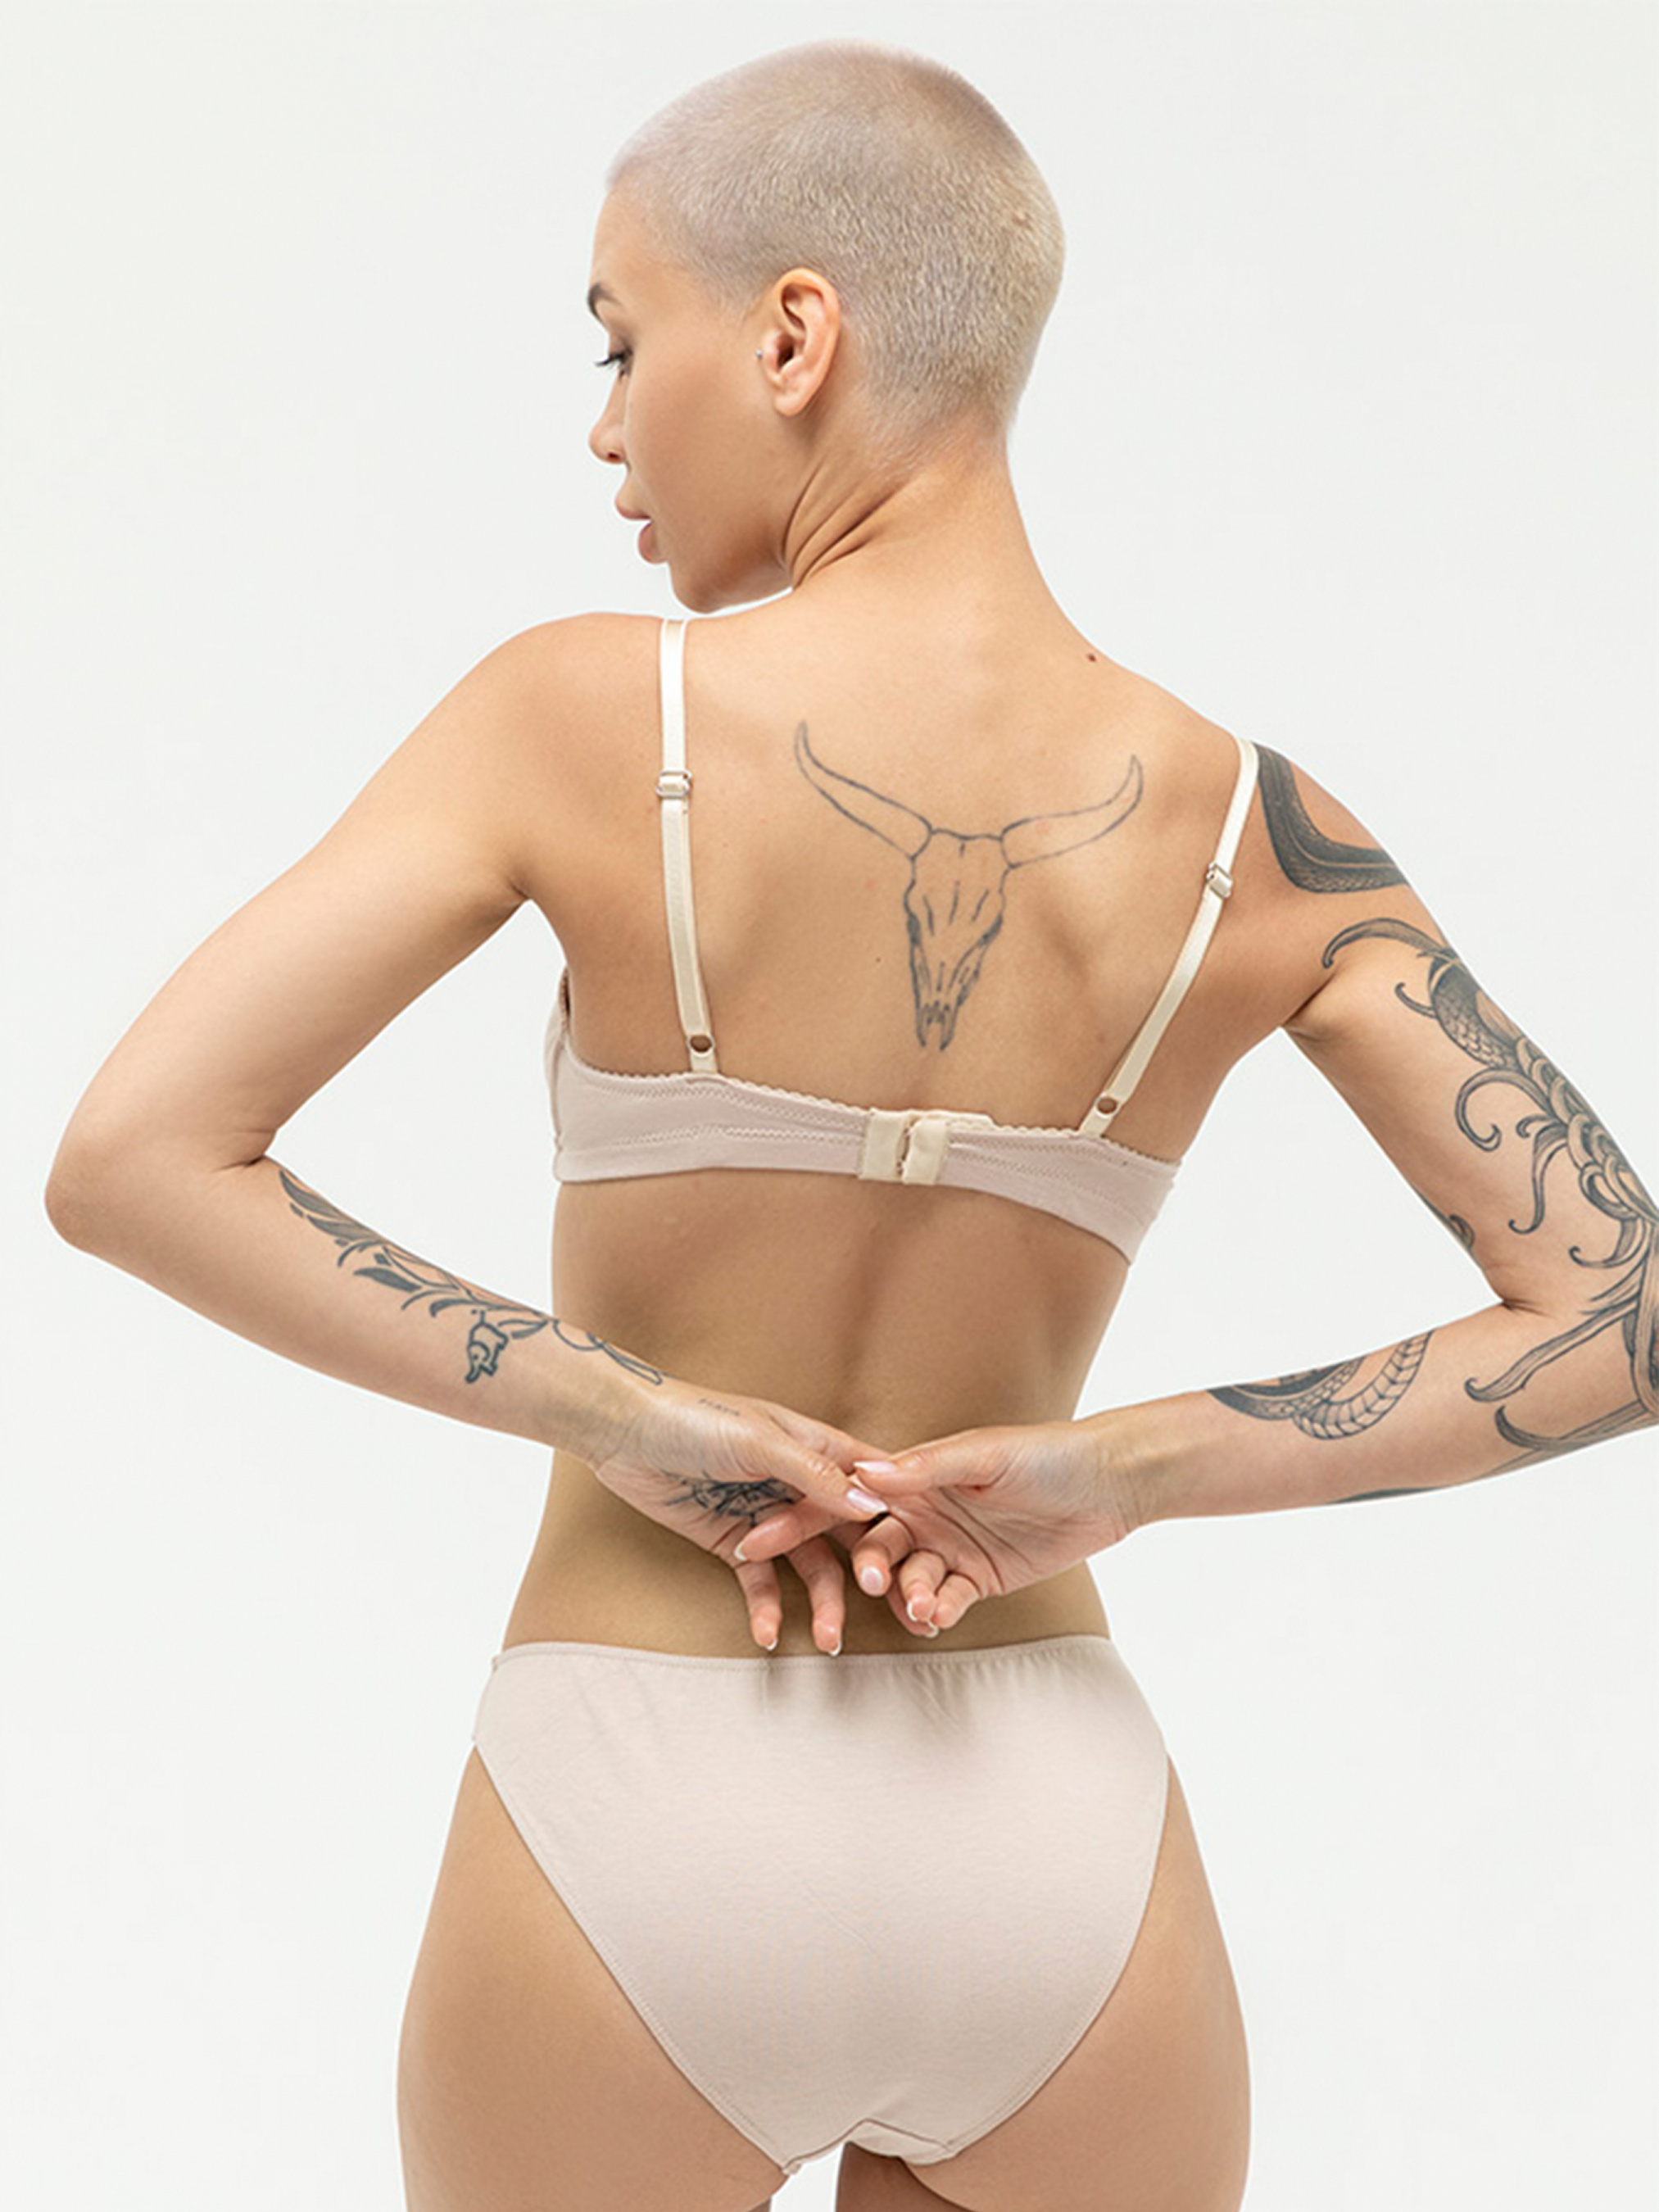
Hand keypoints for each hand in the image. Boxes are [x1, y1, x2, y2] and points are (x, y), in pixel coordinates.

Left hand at [584, 1373, 941, 1652]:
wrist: (625, 1431)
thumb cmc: (695, 1416)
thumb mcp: (760, 1441)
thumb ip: (814, 1474)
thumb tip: (871, 1504)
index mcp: (817, 1447)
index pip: (872, 1485)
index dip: (899, 1521)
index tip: (926, 1560)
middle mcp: (801, 1484)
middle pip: (848, 1536)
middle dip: (869, 1577)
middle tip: (890, 1617)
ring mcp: (770, 1516)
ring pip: (809, 1567)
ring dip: (821, 1604)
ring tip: (826, 1640)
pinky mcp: (735, 1541)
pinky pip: (760, 1582)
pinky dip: (766, 1608)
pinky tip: (767, 1634)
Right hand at [730, 1416, 1141, 1633]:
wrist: (1107, 1482)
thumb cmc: (1045, 1453)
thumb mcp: (983, 1454)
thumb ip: (925, 1467)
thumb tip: (865, 1474)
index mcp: (914, 1477)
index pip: (846, 1498)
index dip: (802, 1517)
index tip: (757, 1537)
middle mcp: (923, 1513)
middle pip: (869, 1547)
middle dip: (855, 1569)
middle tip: (854, 1587)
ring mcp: (949, 1549)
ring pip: (906, 1582)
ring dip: (903, 1596)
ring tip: (914, 1606)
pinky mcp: (977, 1579)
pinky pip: (943, 1602)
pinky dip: (935, 1612)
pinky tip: (935, 1616)